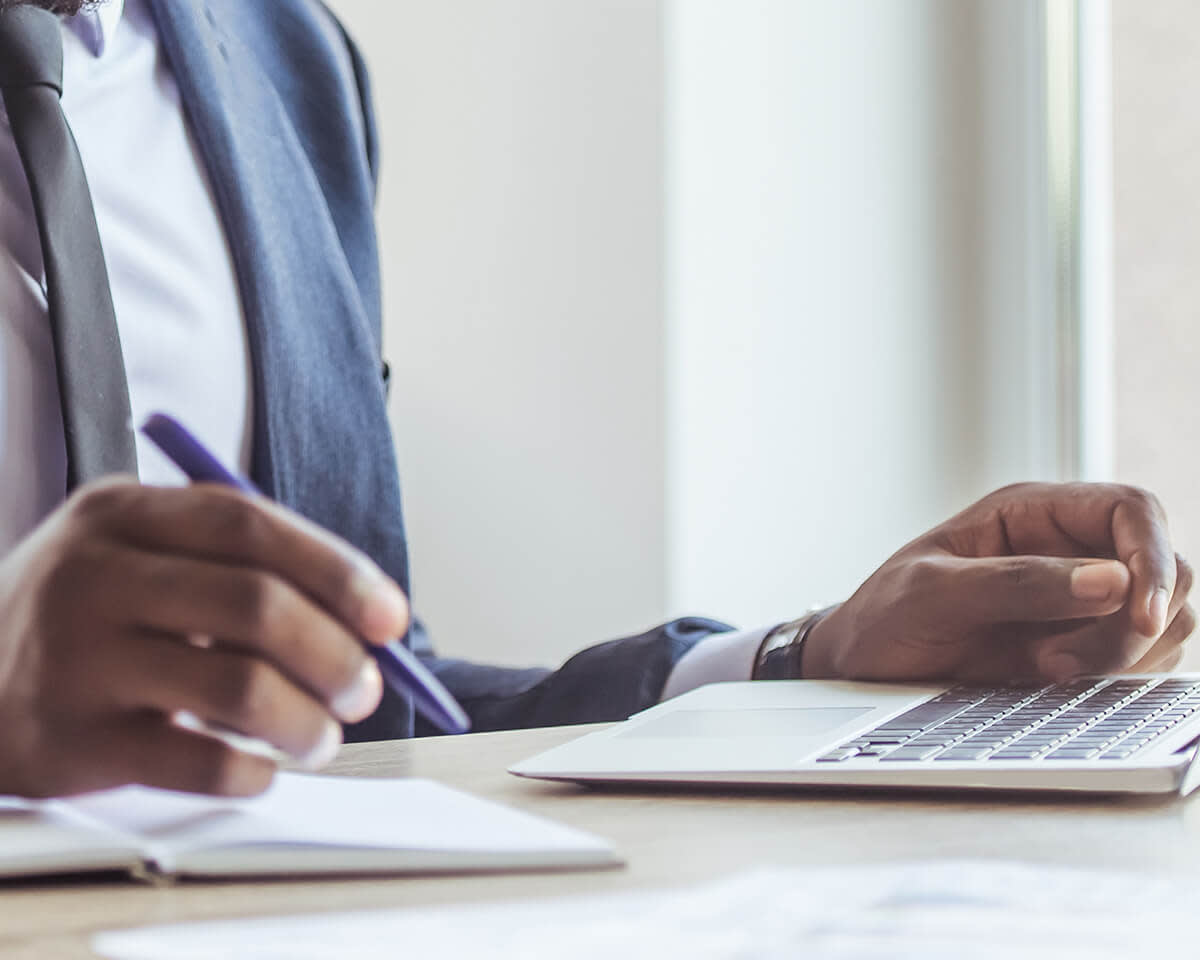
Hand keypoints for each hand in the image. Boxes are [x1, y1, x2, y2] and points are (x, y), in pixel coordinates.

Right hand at [0, 480, 409, 797]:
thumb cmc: (89, 613)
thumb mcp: (139, 553)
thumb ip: (242, 566)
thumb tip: (370, 618)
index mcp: (120, 514)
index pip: (251, 526)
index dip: (337, 571)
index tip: (390, 617)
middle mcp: (92, 577)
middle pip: (256, 606)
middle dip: (335, 654)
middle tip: (365, 689)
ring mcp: (76, 660)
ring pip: (239, 689)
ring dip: (307, 720)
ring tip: (323, 736)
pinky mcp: (72, 741)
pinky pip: (198, 763)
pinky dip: (253, 771)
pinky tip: (261, 767)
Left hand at [802, 483, 1194, 683]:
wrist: (861, 668)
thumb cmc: (884, 617)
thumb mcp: (931, 593)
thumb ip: (1016, 582)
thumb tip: (1111, 580)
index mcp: (1031, 513)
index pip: (1130, 511)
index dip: (1151, 556)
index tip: (1139, 613)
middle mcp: (1066, 551)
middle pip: (1161, 570)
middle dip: (1135, 622)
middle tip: (1061, 663)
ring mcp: (1078, 603)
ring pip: (1161, 621)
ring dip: (1124, 656)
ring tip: (1045, 672)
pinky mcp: (1080, 650)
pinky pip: (1138, 662)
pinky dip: (1117, 679)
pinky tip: (1055, 684)